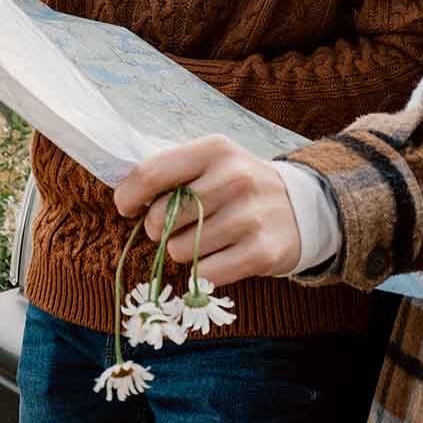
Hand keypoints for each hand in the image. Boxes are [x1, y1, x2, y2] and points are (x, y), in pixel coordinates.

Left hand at [113, 134, 301, 285]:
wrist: (299, 206)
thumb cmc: (237, 184)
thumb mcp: (210, 161)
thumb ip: (170, 169)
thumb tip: (123, 191)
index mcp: (215, 149)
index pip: (151, 173)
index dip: (128, 195)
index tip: (128, 207)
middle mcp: (235, 177)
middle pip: (161, 217)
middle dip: (157, 227)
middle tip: (175, 224)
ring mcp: (251, 215)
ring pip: (180, 250)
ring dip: (182, 250)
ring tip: (204, 237)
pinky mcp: (263, 251)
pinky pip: (205, 273)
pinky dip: (204, 270)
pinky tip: (221, 254)